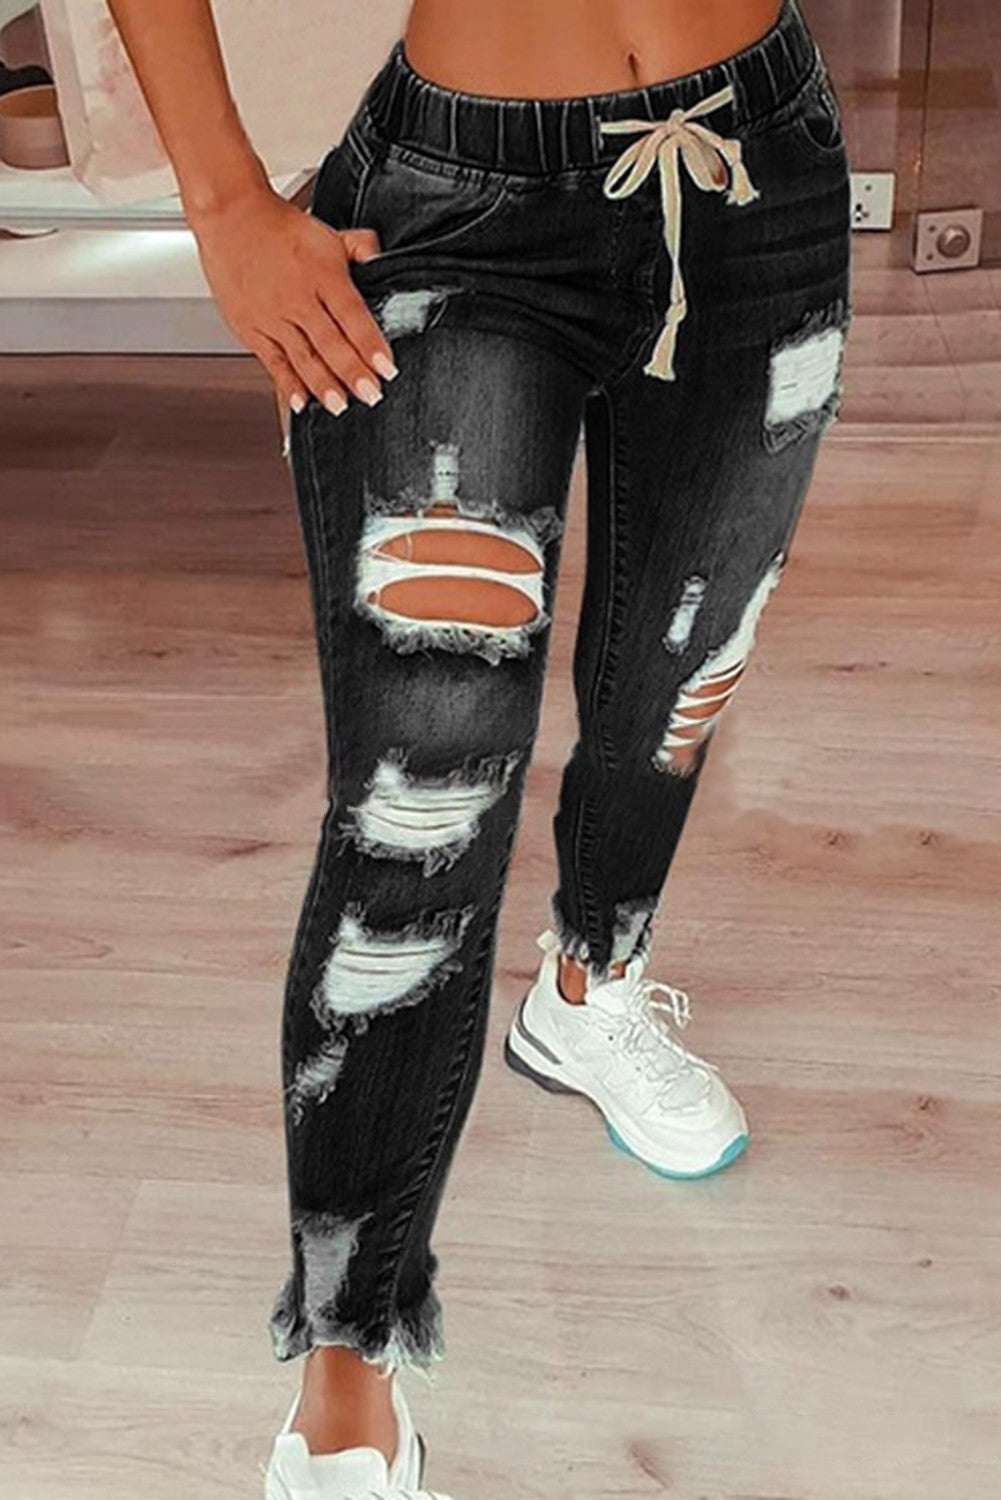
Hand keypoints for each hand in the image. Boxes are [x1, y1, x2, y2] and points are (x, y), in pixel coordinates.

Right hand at [188, 184, 397, 417]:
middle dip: (353, 373)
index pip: (353, 316)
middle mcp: (298, 298)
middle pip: (330, 343)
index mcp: (322, 275)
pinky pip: (272, 362)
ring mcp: (272, 316)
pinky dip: (287, 384)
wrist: (230, 216)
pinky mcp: (250, 328)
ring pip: (302, 357)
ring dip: (323, 385)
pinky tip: (301, 402)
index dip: (371, 345)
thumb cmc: (278, 227)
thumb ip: (360, 248)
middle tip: (370, 396)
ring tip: (340, 406)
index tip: (386, 369)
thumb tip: (382, 261)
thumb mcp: (327, 232)